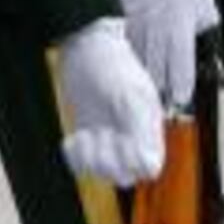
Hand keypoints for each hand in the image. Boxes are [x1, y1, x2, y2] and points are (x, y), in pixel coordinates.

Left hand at [50, 18, 167, 187]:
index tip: (120, 143)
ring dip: (89, 158)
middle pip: (124, 176)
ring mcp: (108, 137)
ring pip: (100, 172)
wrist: (84, 46)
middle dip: (107, 162)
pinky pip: (80, 162)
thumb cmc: (112, 64)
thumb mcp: (130, 93)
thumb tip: (149, 165)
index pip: (149, 168)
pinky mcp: (87, 134)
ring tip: (85, 136)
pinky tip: (74, 138)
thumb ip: (141, 128)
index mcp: (149, 128)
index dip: (133, 164)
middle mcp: (131, 137)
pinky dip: (74, 155)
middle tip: (98, 136)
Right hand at [96, 0, 212, 107]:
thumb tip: (200, 31)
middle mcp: (158, 13)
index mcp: (184, 5)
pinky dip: (117, 53)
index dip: (179, 84)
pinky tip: (116, 63)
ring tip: (136, 89)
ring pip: (135, 55)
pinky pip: (115, 38)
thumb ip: (199, 6)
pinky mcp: (106, 6)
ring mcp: (130, 11)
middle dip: (157, 85)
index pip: (182, 59)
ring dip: (136, 74)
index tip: (177, 99)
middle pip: (157, 63)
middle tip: (156, 102)